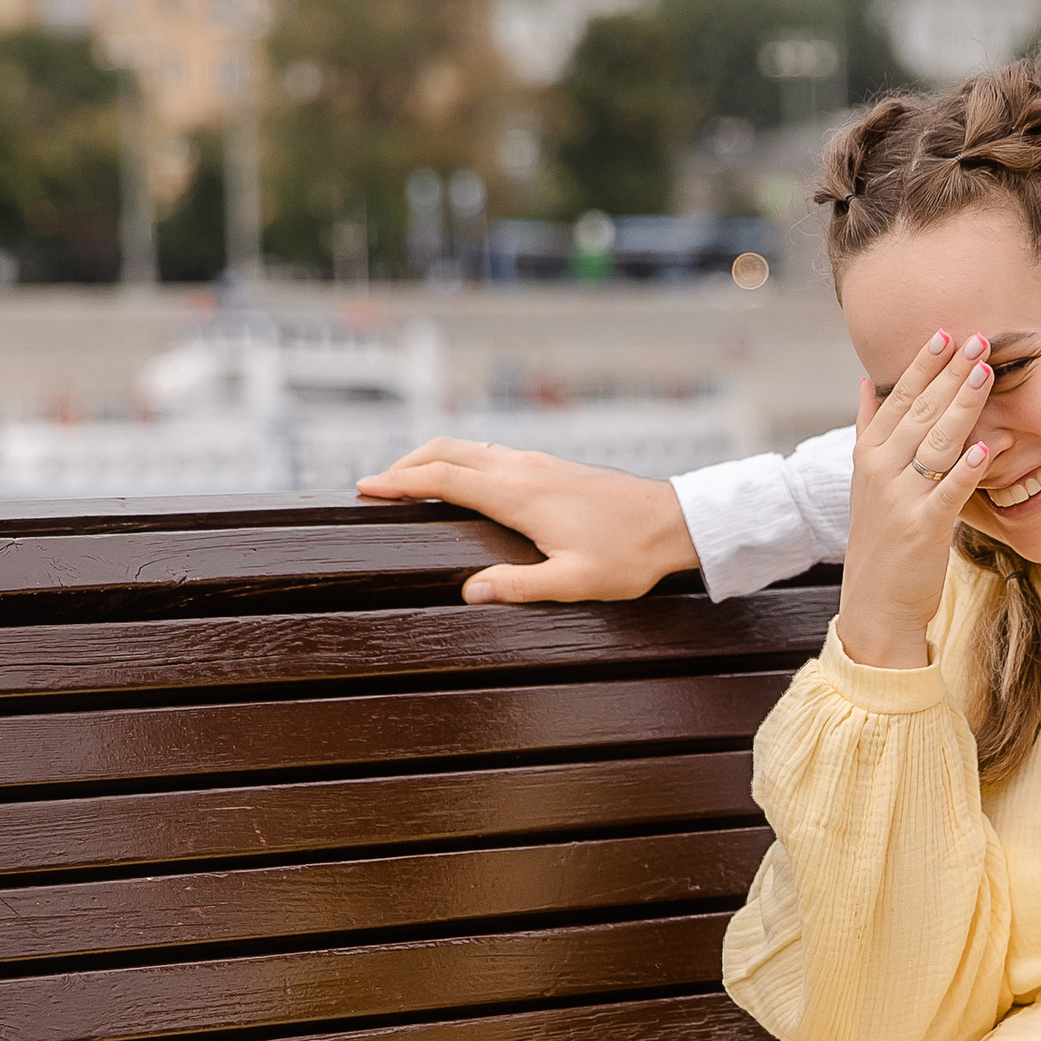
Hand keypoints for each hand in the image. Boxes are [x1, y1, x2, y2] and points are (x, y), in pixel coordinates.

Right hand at [354, 441, 694, 604]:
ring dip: (433, 458)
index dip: (399, 482)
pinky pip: (492, 453)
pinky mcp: (552, 465)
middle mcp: (524, 469)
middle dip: (405, 464)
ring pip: (470, 447)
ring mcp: (538, 462)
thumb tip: (469, 592)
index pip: (443, 478)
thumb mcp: (574, 582)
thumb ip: (519, 587)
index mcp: (520, 495)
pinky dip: (462, 460)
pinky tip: (462, 479)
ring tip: (409, 481)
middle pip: (447, 451)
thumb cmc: (629, 556)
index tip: (365, 488)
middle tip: (376, 485)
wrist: (675, 522)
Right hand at [837, 329, 995, 668]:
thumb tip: (867, 381)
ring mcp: (901, 498)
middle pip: (919, 412)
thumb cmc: (881, 538)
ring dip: (961, 405)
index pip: (898, 399)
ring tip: (985, 373)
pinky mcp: (923, 528)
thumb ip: (868, 427)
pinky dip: (966, 469)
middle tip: (977, 338)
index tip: (944, 333)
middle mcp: (881, 470)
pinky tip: (986, 446)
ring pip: (935, 441)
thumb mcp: (866, 478)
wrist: (875, 603)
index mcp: (870, 454)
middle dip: (948, 374)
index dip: (922, 365)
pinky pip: (949, 492)